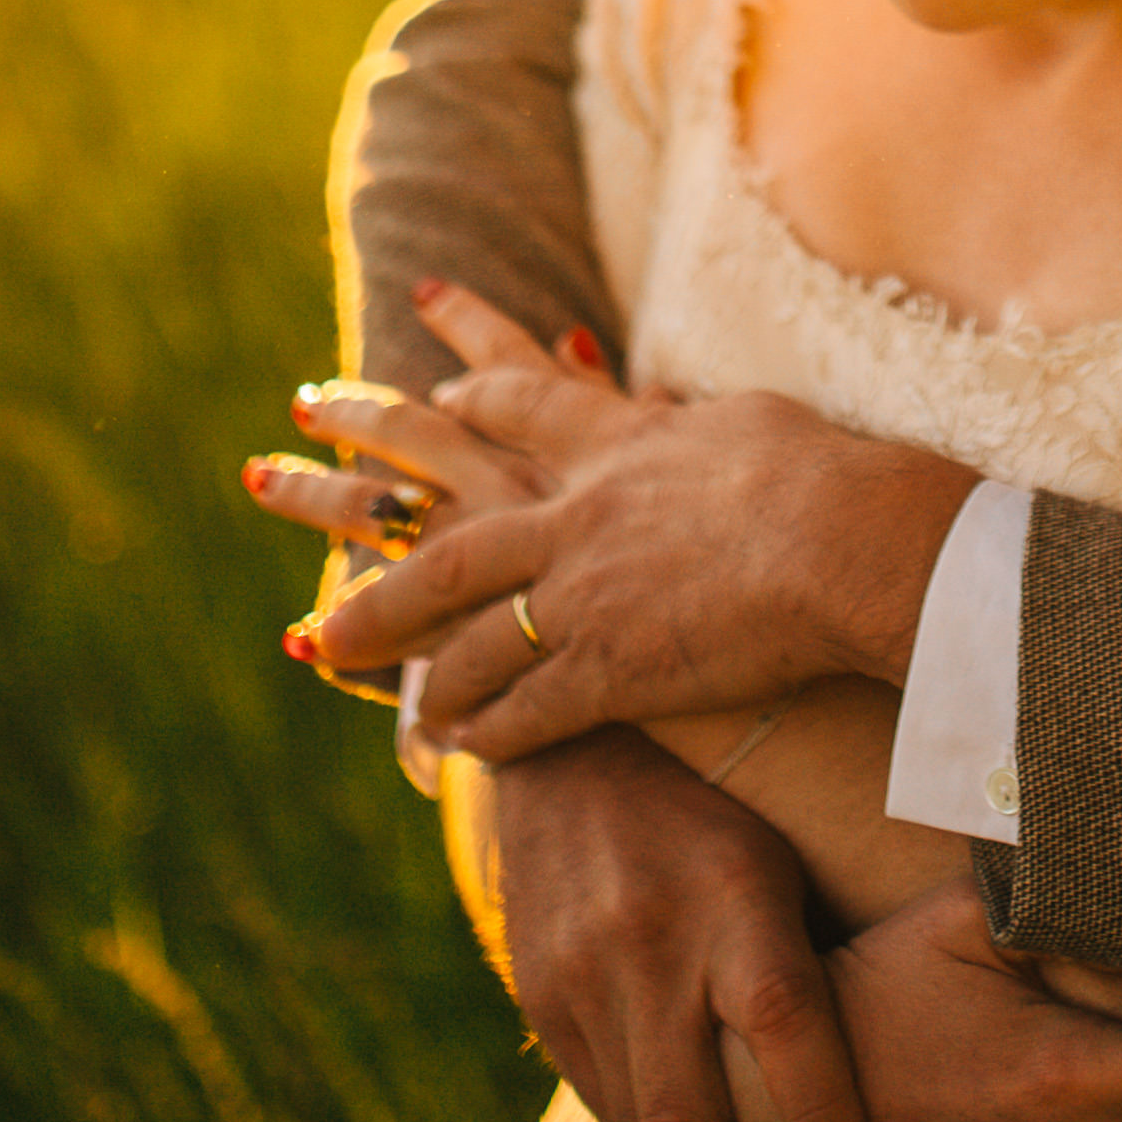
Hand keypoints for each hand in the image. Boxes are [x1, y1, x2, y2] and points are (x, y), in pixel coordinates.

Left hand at [295, 284, 976, 762]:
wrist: (850, 546)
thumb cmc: (830, 480)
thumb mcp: (754, 424)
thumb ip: (697, 420)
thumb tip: (675, 403)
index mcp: (622, 442)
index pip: (525, 403)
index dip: (472, 384)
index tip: (430, 373)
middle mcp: (578, 510)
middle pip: (437, 501)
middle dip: (347, 492)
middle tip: (272, 474)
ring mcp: (581, 593)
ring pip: (457, 626)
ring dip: (391, 644)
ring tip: (331, 647)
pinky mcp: (605, 671)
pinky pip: (520, 710)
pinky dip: (478, 729)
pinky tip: (445, 748)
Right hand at [447, 731, 872, 1121]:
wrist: (568, 759)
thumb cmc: (712, 815)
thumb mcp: (778, 855)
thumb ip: (819, 953)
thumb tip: (917, 1046)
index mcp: (729, 891)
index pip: (780, 1017)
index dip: (818, 1111)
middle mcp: (647, 938)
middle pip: (691, 1114)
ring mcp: (580, 977)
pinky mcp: (540, 1003)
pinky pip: (604, 1105)